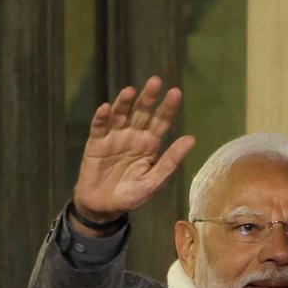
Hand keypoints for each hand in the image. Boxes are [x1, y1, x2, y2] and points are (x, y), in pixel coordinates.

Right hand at [72, 76, 195, 224]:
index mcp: (150, 144)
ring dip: (124, 103)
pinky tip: (106, 108)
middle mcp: (133, 136)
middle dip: (148, 98)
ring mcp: (114, 137)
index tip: (176, 92)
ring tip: (130, 91)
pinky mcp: (96, 143)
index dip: (168, 108)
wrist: (105, 206)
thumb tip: (191, 139)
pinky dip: (101, 118)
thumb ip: (170, 160)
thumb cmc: (132, 195)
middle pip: (142, 112)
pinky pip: (99, 127)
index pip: (161, 122)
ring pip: (120, 115)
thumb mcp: (154, 180)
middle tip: (156, 81)